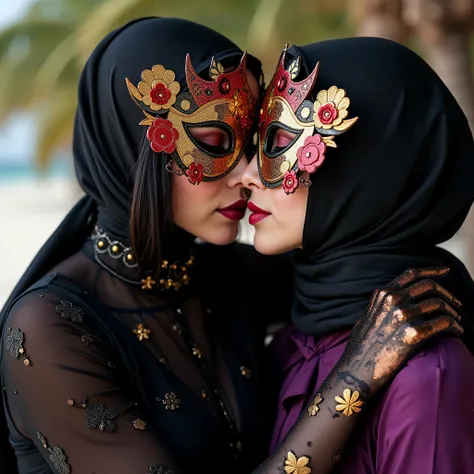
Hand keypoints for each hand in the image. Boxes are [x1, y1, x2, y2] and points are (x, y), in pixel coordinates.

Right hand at [334, 267, 462, 396]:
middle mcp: (394, 300)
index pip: (412, 273)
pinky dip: (455, 326)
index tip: (445, 271)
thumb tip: (397, 300)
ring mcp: (404, 315)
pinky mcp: (414, 333)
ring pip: (439, 303)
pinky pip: (445, 323)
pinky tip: (456, 332)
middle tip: (456, 303)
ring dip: (453, 312)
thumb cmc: (361, 347)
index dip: (432, 270)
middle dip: (447, 293)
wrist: (356, 370)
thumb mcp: (367, 316)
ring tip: (456, 321)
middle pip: (430, 286)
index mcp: (383, 294)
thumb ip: (382, 304)